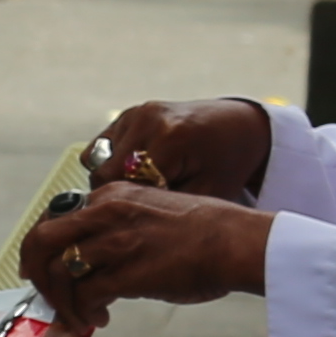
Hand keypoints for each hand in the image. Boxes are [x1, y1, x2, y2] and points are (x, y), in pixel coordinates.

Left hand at [31, 183, 269, 331]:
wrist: (236, 242)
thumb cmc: (206, 232)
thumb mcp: (152, 211)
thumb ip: (120, 227)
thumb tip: (98, 260)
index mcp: (110, 195)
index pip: (56, 217)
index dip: (43, 247)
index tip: (43, 268)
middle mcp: (105, 213)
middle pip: (41, 240)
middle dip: (34, 272)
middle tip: (44, 294)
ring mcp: (114, 242)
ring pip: (58, 271)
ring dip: (62, 301)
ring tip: (79, 316)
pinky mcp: (126, 271)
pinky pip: (85, 295)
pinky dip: (84, 312)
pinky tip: (100, 320)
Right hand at [85, 95, 271, 202]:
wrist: (239, 126)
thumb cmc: (228, 165)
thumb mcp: (206, 194)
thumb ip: (164, 208)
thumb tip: (123, 224)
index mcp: (170, 139)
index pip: (121, 185)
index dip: (128, 207)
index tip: (145, 218)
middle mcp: (147, 119)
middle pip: (103, 173)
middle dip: (119, 194)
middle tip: (145, 205)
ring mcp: (136, 112)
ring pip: (96, 160)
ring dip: (114, 178)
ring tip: (145, 186)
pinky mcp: (128, 112)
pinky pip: (101, 146)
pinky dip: (113, 162)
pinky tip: (139, 169)